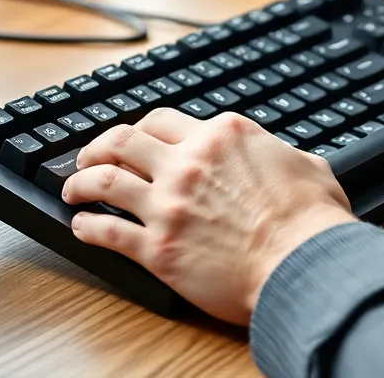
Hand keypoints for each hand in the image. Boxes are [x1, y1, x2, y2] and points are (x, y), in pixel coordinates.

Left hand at [62, 109, 355, 324]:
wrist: (302, 264)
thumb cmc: (311, 222)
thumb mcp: (307, 165)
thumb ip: (284, 155)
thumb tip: (290, 160)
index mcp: (221, 136)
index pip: (162, 120)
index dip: (141, 129)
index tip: (135, 140)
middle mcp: (188, 162)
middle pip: (122, 140)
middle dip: (98, 146)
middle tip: (88, 157)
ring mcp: (169, 204)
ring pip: (105, 180)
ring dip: (81, 182)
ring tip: (72, 189)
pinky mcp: (158, 248)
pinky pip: (107, 232)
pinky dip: (87, 228)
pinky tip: (81, 228)